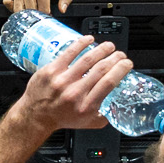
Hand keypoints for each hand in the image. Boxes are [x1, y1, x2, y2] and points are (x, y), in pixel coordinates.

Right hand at [5, 0, 71, 13]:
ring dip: (23, 14)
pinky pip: (7, 3)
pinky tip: (19, 6)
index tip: (46, 16)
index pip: (43, 10)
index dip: (46, 16)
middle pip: (30, 11)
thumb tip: (62, 9)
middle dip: (35, 16)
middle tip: (38, 16)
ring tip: (28, 13)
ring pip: (18, 10)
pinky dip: (12, 7)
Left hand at [9, 36, 130, 133]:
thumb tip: (118, 105)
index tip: (127, 64)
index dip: (121, 70)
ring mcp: (62, 80)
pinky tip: (89, 39)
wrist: (37, 115)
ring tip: (109, 46)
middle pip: (100, 69)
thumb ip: (105, 115)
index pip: (109, 83)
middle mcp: (75, 92)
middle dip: (114, 58)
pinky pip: (68, 53)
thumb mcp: (88, 123)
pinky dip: (81, 44)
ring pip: (86, 59)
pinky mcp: (51, 70)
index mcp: (87, 105)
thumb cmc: (62, 118)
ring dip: (101, 49)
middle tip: (120, 55)